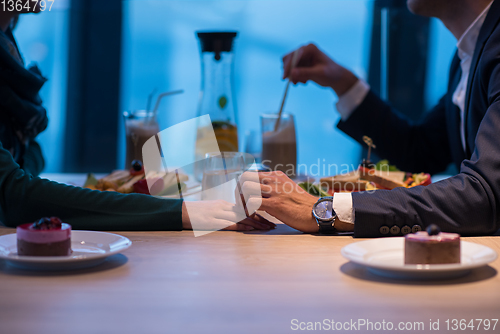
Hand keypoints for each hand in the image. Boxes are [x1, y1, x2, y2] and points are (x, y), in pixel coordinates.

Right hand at [182, 200, 275, 231]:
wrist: (181, 212)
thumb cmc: (196, 213)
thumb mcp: (212, 211)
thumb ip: (224, 214)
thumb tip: (236, 219)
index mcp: (225, 205)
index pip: (246, 208)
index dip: (259, 214)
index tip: (269, 218)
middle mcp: (224, 207)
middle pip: (247, 212)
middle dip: (262, 219)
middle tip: (273, 225)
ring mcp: (219, 214)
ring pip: (242, 217)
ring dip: (256, 223)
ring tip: (267, 228)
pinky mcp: (213, 221)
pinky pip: (230, 223)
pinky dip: (242, 226)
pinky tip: (251, 229)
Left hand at [239, 171, 353, 232]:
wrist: (319, 212)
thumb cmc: (304, 205)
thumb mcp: (289, 189)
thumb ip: (276, 187)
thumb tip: (263, 191)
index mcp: (276, 176)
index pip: (251, 174)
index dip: (243, 186)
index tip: (243, 197)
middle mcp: (274, 180)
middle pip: (244, 178)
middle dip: (238, 191)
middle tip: (241, 203)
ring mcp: (274, 191)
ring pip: (246, 188)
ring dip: (241, 201)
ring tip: (245, 211)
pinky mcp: (275, 204)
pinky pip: (252, 203)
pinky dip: (247, 210)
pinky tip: (251, 216)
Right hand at [282, 43, 358, 96]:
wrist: (336, 77)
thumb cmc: (331, 74)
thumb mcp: (319, 74)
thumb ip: (305, 73)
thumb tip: (291, 73)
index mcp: (310, 48)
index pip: (294, 55)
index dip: (288, 66)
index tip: (285, 77)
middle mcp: (305, 50)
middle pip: (288, 58)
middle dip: (289, 71)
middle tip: (292, 82)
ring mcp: (302, 57)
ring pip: (289, 65)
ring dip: (292, 75)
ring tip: (302, 82)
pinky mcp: (301, 64)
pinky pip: (292, 70)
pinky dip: (295, 77)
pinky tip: (304, 81)